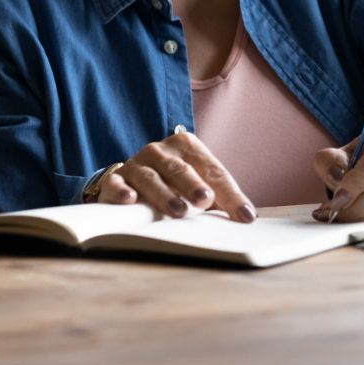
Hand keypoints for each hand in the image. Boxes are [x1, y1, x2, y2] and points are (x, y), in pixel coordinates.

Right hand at [96, 131, 256, 221]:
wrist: (128, 179)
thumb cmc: (172, 183)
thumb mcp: (198, 184)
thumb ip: (221, 197)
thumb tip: (248, 218)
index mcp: (187, 146)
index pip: (213, 170)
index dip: (231, 194)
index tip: (244, 216)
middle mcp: (161, 150)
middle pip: (181, 170)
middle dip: (194, 185)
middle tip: (205, 200)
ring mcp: (136, 162)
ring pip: (151, 177)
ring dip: (165, 194)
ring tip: (178, 210)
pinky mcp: (115, 178)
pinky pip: (116, 183)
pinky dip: (122, 191)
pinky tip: (130, 200)